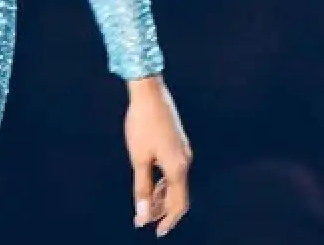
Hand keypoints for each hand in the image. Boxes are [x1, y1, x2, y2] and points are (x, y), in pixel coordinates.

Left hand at [125, 76, 192, 235]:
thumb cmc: (141, 124)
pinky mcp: (178, 143)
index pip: (177, 204)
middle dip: (161, 210)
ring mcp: (183, 151)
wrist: (149, 92)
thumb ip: (141, 188)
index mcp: (177, 167)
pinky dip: (163, 182)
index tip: (157, 232)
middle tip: (143, 220)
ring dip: (161, 196)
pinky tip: (151, 184)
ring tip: (145, 205)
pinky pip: (174, 171)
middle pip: (177, 195)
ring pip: (175, 183)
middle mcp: (185, 161)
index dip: (167, 220)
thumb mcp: (138, 158)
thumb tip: (142, 214)